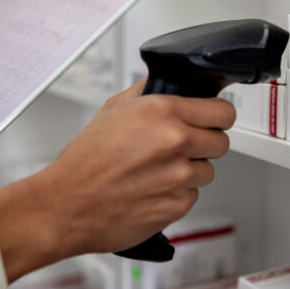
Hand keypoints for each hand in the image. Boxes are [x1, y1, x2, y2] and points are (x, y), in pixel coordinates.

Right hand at [0, 80, 236, 282]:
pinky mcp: (176, 205)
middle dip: (205, 144)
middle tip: (182, 148)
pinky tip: (152, 189)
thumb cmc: (84, 161)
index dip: (218, 116)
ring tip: (158, 171)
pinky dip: (176, 194)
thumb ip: (143, 93)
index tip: (213, 120)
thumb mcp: (111, 110)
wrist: (67, 203)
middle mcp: (175, 141)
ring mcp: (178, 176)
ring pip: (208, 171)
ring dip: (190, 171)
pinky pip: (191, 196)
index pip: (222, 111)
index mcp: (162, 112)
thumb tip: (161, 83)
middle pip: (221, 142)